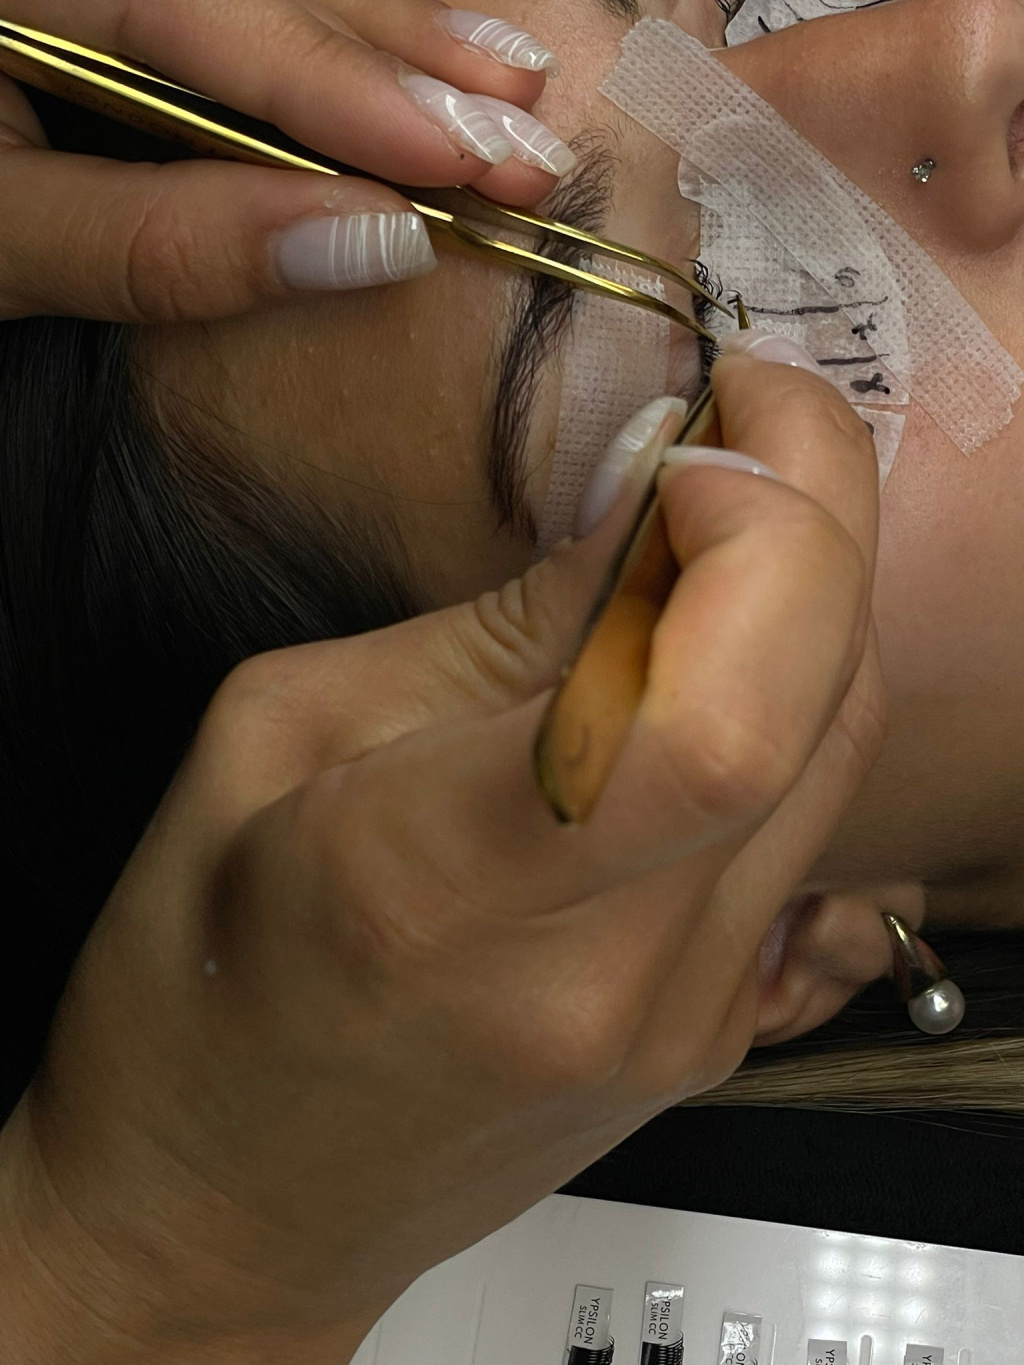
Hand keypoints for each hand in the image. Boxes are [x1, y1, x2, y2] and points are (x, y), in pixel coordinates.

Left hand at [0, 0, 566, 320]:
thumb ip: (162, 244)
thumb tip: (366, 245)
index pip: (205, 19)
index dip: (346, 94)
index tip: (465, 169)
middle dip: (403, 60)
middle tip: (528, 133)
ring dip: (397, 26)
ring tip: (510, 72)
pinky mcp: (116, 10)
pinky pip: (241, 6)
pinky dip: (339, 23)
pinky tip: (422, 39)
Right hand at [0, 349, 884, 1362]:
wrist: (228, 1208)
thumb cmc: (199, 982)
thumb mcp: (282, 736)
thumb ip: (494, 623)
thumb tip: (652, 490)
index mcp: (444, 886)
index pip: (719, 708)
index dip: (768, 529)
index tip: (709, 429)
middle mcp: (609, 975)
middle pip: (824, 701)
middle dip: (818, 511)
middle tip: (741, 420)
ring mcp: (688, 1019)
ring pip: (842, 750)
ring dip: (807, 599)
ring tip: (707, 531)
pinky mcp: (721, 1029)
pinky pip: (810, 823)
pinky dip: (786, 700)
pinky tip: (701, 659)